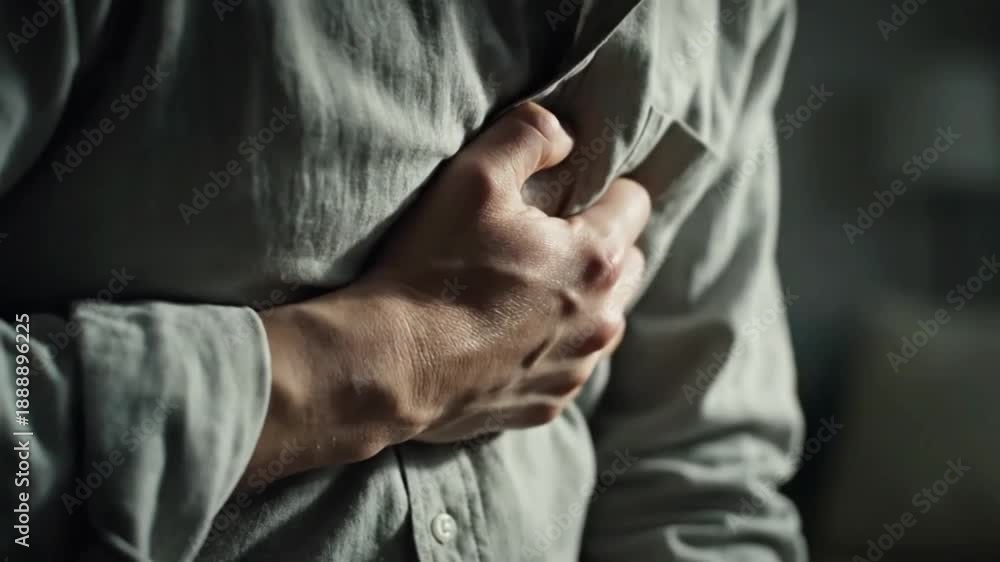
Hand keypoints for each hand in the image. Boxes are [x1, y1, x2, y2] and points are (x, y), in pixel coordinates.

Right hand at [251, 103, 649, 478]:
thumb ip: (528, 136)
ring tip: (525, 292)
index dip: (606, 187)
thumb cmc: (432, 269)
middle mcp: (602, 319)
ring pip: (603, 320)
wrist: (390, 365)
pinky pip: (568, 365)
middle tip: (549, 239)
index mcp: (595, 257)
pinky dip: (550, 347)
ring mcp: (576, 367)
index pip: (635, 203)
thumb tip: (564, 135)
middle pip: (629, 265)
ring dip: (580, 301)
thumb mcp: (473, 177)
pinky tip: (505, 337)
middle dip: (602, 246)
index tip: (574, 189)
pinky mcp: (549, 404)